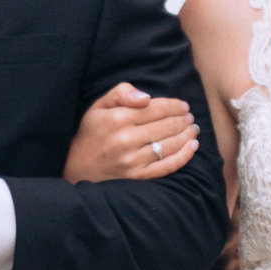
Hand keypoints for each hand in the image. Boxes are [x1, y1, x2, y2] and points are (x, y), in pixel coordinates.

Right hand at [64, 82, 198, 182]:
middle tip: (190, 117)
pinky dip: (184, 156)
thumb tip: (146, 97)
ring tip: (193, 129)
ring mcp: (132, 160)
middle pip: (167, 125)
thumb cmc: (91, 133)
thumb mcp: (99, 106)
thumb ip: (122, 93)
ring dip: (187, 135)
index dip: (174, 106)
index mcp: (117, 119)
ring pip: (170, 144)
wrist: (77, 167)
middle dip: (183, 119)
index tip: (183, 106)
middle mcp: (126, 139)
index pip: (156, 108)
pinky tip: (192, 147)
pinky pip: (167, 166)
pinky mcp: (137, 176)